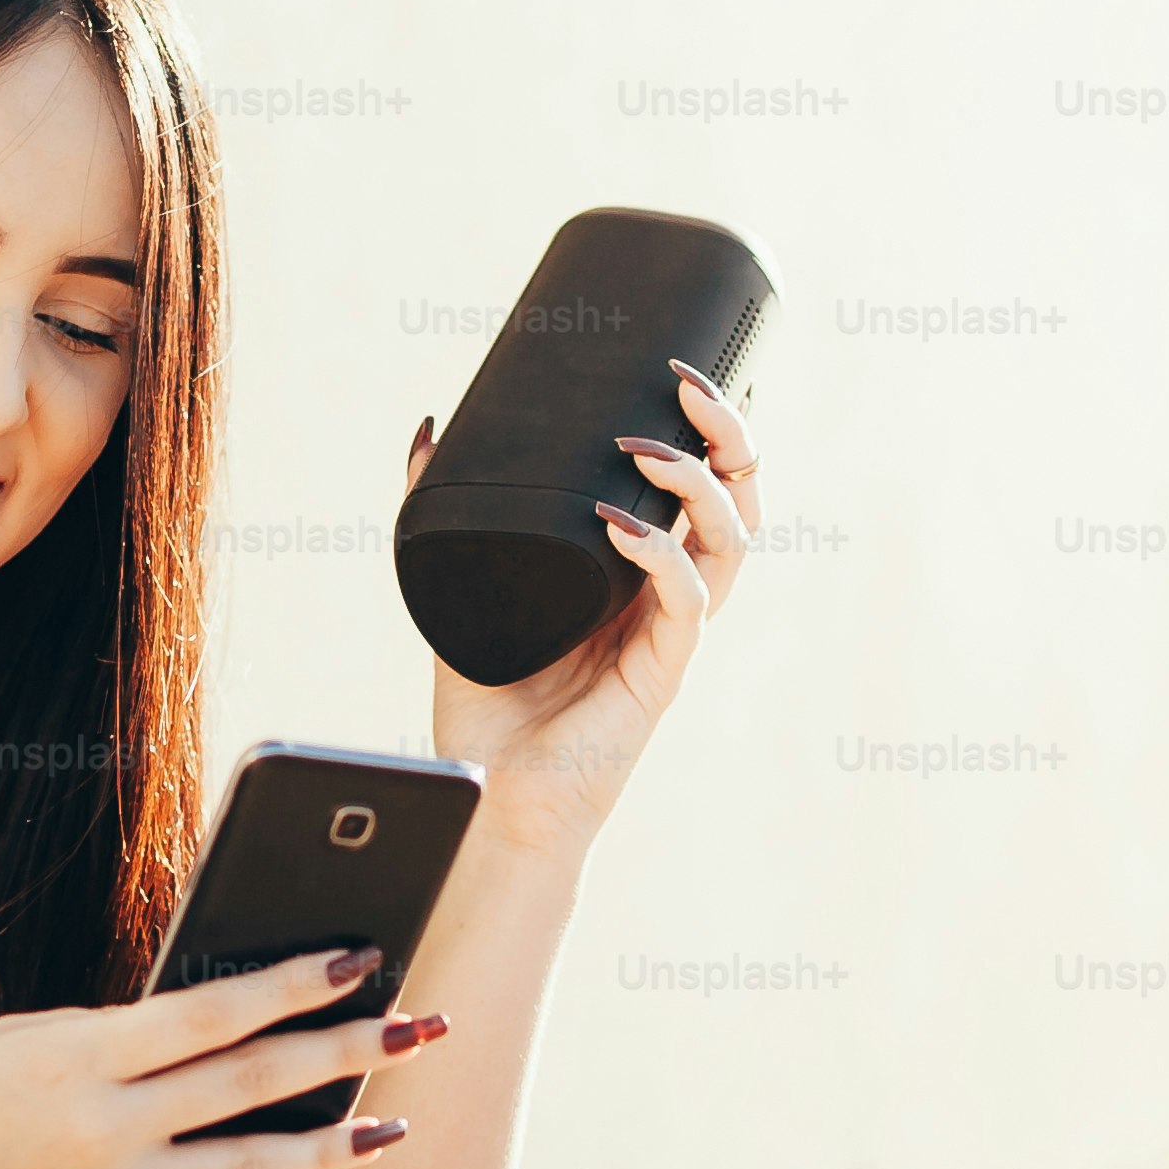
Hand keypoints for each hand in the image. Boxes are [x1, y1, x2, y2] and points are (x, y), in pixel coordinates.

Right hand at [0, 946, 453, 1168]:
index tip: (363, 957)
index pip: (211, 1013)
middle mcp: (103, 1135)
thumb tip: (212, 1030)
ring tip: (397, 1128)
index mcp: (73, 1061)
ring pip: (252, 1166)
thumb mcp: (14, 1048)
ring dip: (334, 1144)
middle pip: (254, 1085)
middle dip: (348, 1052)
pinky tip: (288, 1163)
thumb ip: (111, 1040)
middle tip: (423, 1028)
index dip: (296, 983)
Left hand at [408, 358, 759, 856]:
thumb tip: (430, 434)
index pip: (700, 489)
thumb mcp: (459, 589)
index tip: (678, 371)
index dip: (708, 430)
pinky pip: (687, 600)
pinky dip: (661, 553)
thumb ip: (444, 517)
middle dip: (729, 434)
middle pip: (738, 500)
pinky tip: (623, 526)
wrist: (490, 796)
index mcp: (639, 574)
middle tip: (691, 383)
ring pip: (732, 541)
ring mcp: (670, 635)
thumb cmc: (488, 708)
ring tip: (648, 446)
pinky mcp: (661, 674)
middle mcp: (668, 598)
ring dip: (700, 484)